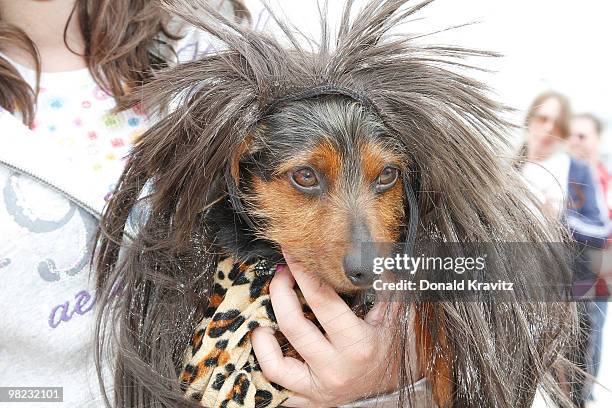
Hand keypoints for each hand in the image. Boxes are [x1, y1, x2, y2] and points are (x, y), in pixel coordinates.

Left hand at [251, 249, 401, 406]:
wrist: (389, 389)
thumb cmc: (386, 348)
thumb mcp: (390, 319)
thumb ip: (383, 289)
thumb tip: (374, 257)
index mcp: (358, 344)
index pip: (323, 301)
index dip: (304, 273)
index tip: (294, 254)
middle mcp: (336, 368)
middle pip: (293, 324)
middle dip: (280, 290)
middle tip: (281, 273)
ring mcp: (318, 387)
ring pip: (276, 362)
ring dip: (263, 333)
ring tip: (265, 310)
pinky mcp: (306, 399)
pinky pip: (274, 383)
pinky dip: (263, 358)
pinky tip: (264, 337)